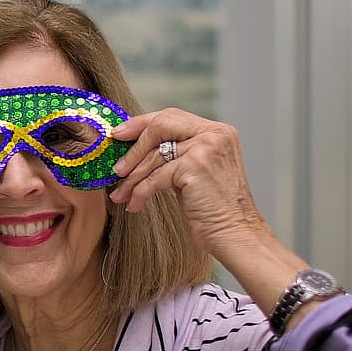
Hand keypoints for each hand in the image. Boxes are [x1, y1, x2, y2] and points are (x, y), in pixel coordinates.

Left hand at [110, 110, 315, 323]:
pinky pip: (155, 177)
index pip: (171, 116)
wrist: (236, 234)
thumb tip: (135, 148)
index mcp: (218, 131)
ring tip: (120, 193)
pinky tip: (135, 205)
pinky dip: (140, 192)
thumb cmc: (213, 208)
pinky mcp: (196, 167)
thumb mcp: (195, 171)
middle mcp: (215, 134)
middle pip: (159, 127)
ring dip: (132, 178)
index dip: (141, 124)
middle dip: (133, 148)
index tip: (119, 135)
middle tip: (116, 168)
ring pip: (154, 156)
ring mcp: (207, 148)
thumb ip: (176, 153)